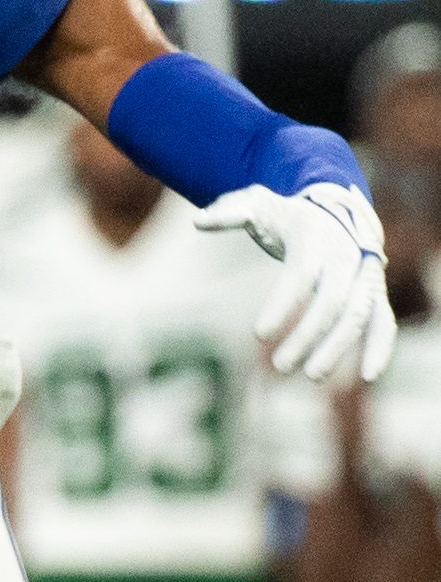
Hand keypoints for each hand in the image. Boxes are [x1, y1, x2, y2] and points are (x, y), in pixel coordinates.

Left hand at [198, 182, 395, 383]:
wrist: (336, 212)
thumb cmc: (287, 215)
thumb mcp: (258, 205)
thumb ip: (229, 214)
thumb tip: (198, 222)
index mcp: (316, 236)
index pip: (300, 275)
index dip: (282, 305)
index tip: (258, 335)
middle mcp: (347, 256)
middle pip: (332, 301)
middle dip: (307, 335)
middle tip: (279, 366)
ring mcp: (364, 276)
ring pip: (359, 316)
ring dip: (338, 348)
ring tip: (310, 375)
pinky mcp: (374, 294)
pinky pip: (383, 322)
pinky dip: (381, 348)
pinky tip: (368, 377)